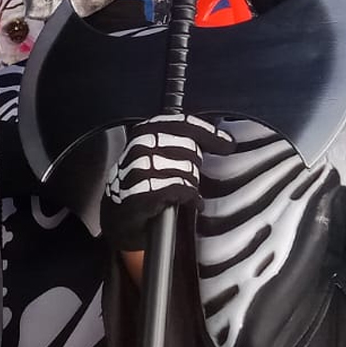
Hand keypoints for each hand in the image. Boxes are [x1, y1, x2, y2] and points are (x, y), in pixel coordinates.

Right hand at [100, 112, 232, 250]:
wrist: (119, 222)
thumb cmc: (140, 188)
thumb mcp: (155, 158)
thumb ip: (176, 142)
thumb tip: (218, 137)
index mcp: (141, 135)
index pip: (179, 123)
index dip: (206, 132)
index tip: (226, 143)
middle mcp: (137, 150)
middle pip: (187, 147)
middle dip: (196, 163)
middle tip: (190, 176)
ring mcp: (136, 173)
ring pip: (185, 170)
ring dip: (191, 184)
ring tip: (184, 192)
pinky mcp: (140, 196)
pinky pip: (179, 190)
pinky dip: (190, 198)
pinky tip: (190, 202)